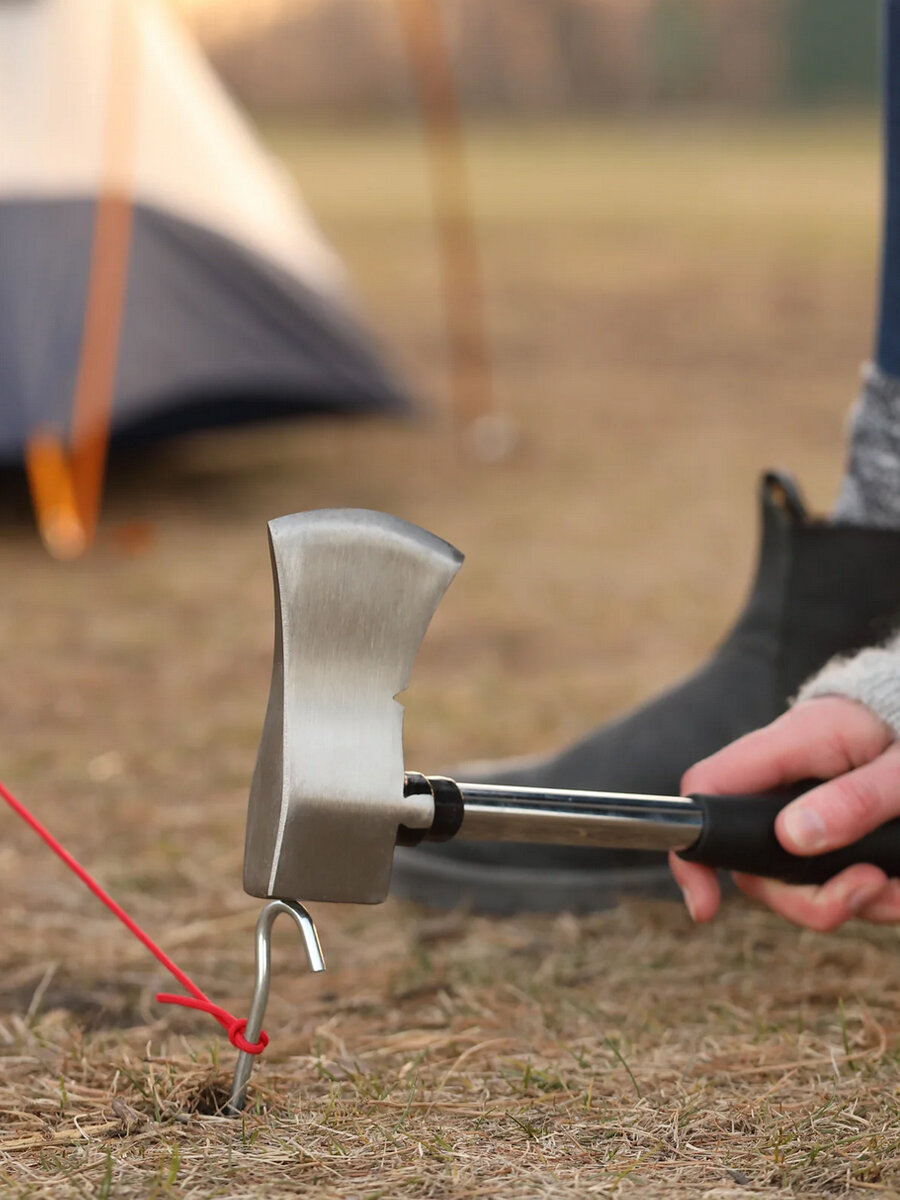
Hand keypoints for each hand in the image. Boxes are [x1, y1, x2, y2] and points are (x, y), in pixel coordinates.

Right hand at [670, 697, 899, 928]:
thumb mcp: (899, 767)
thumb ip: (853, 799)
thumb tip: (792, 838)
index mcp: (788, 744)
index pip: (708, 789)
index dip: (695, 849)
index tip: (706, 906)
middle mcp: (783, 783)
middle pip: (753, 860)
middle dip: (805, 898)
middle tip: (868, 890)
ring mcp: (804, 811)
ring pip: (794, 880)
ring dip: (849, 901)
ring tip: (896, 886)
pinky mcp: (829, 833)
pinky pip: (831, 880)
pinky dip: (869, 897)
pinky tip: (898, 884)